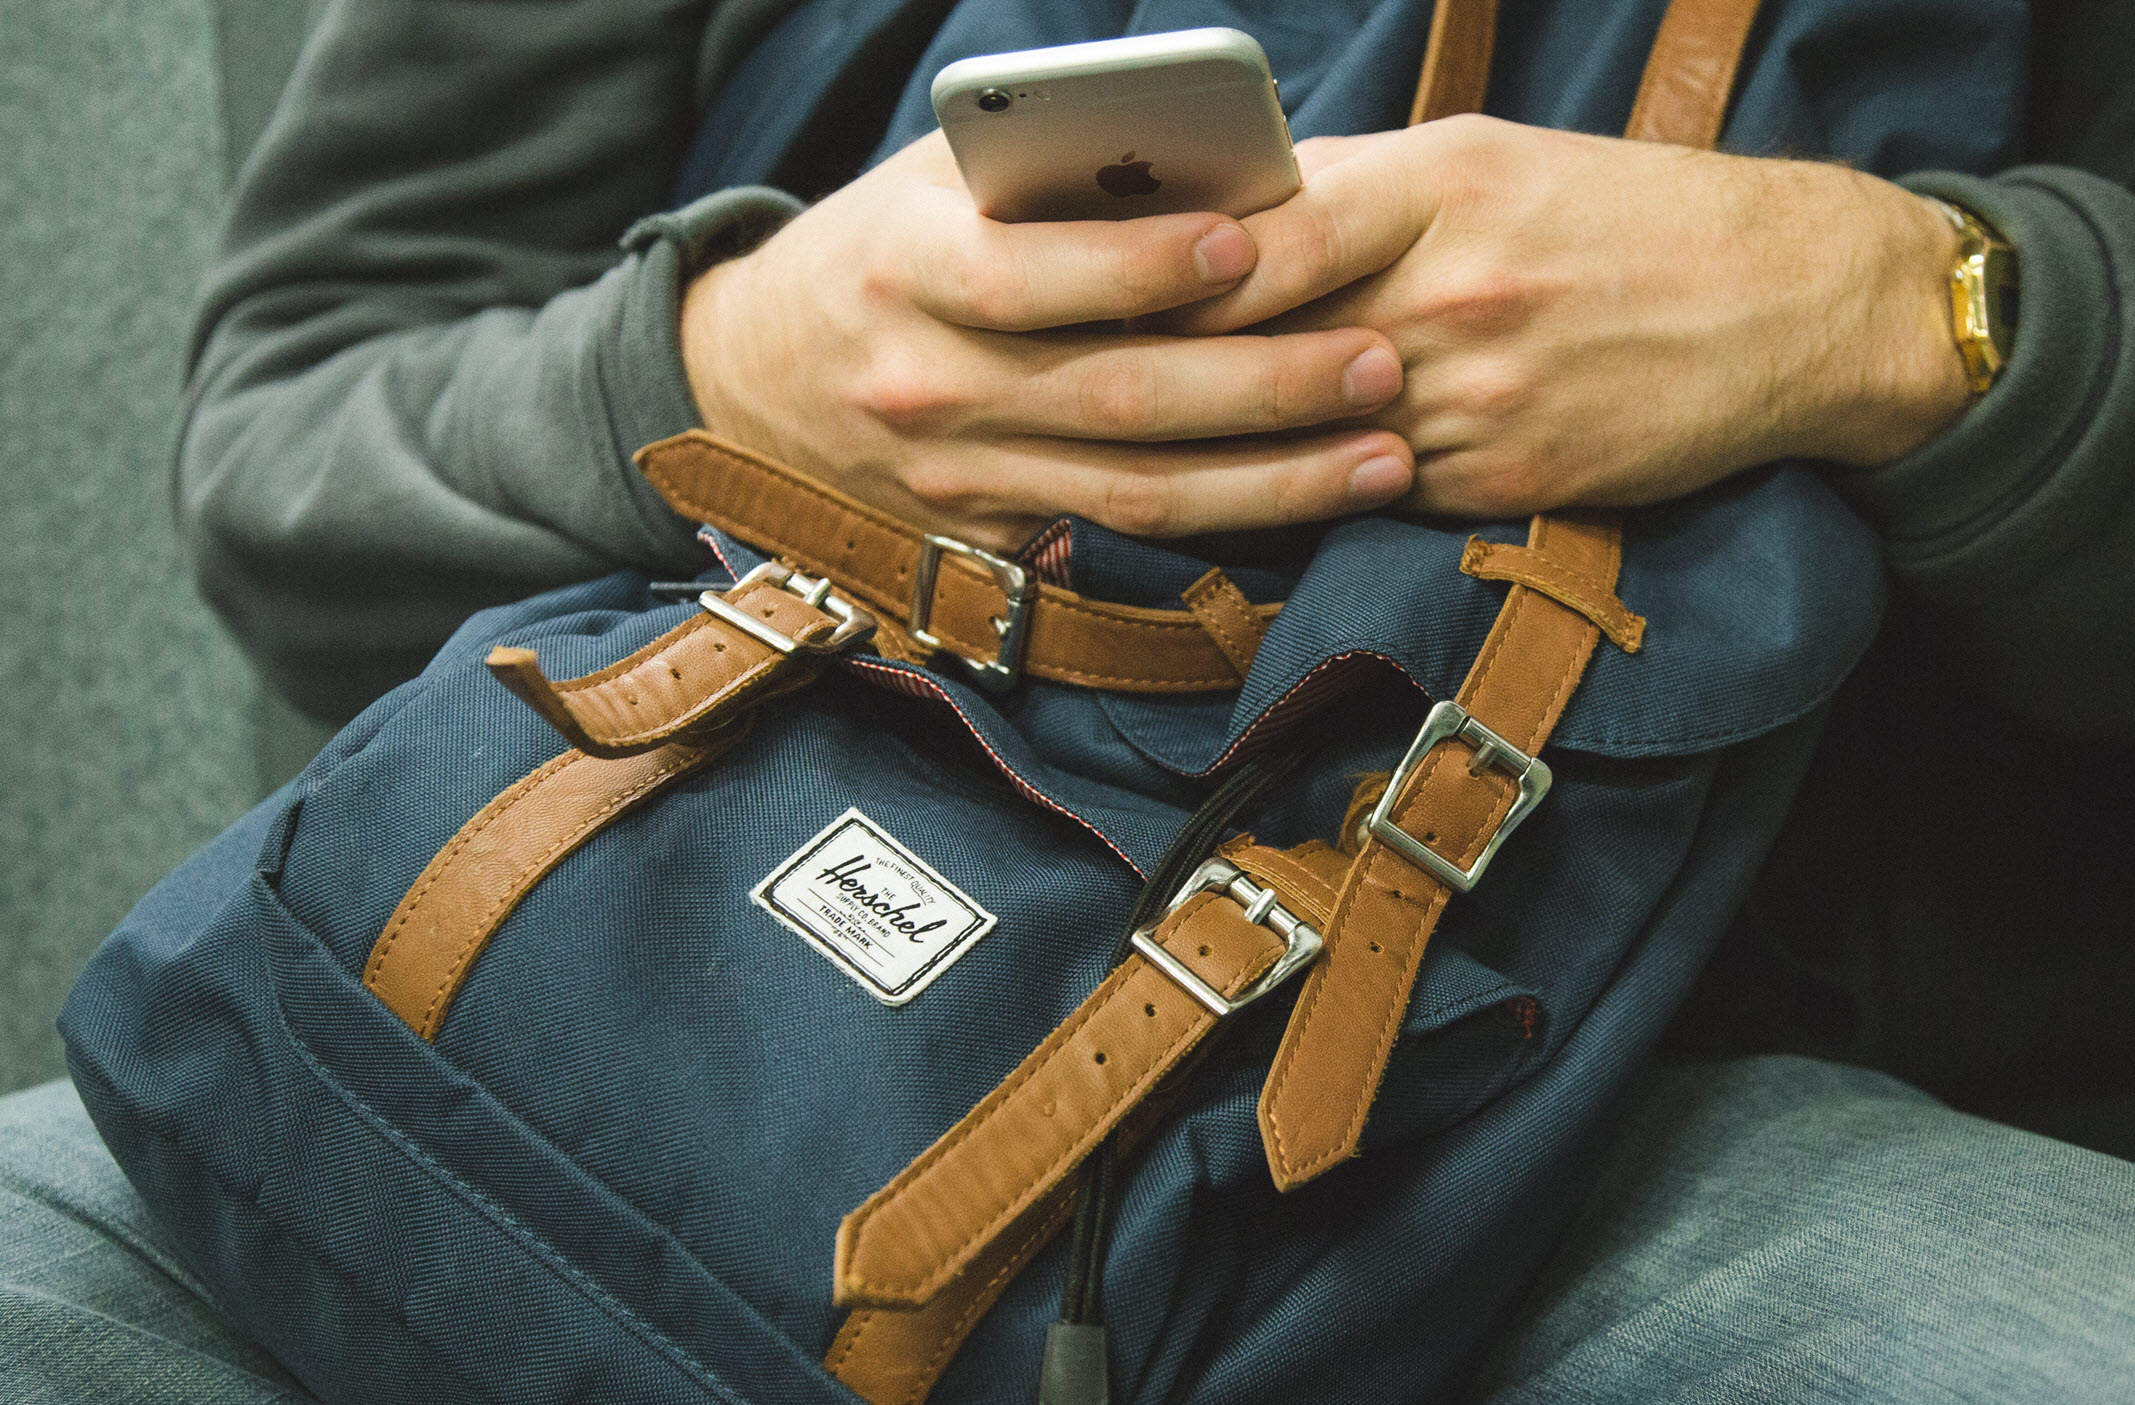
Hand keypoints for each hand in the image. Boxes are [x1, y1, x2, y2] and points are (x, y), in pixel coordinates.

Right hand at [678, 131, 1415, 549]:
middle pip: (1114, 396)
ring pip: (1136, 492)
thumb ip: (1050, 174)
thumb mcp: (934, 184)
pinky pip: (1120, 541)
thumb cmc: (883, 252)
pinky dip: (1223, 529)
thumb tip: (1221, 168)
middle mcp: (932, 387)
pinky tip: (1313, 508)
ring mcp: (961, 480)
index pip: (1031, 274)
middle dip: (1261, 384)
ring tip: (1386, 453)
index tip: (1253, 241)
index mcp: (909, 270)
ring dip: (1274, 480)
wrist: (757, 385)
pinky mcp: (989, 541)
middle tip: (1377, 361)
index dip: (1144, 263)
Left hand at [1156, 116, 1973, 517]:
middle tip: (1076, 385)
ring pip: (1306, 435)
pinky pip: (1371, 489)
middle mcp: (1453, 293)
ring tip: (1148, 443)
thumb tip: (1230, 206)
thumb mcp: (1491, 158)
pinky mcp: (1501, 478)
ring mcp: (1479, 395)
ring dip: (1227, 444)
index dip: (1165, 277)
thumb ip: (1355, 186)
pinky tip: (1263, 482)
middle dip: (1172, 371)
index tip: (1089, 294)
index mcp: (1443, 186)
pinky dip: (1313, 486)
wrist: (1788, 304)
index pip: (1265, 241)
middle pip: (1267, 346)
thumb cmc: (1622, 217)